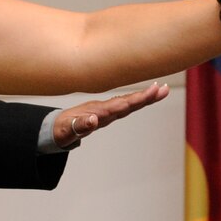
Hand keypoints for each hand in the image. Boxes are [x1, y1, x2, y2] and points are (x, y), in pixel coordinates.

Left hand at [53, 82, 168, 147]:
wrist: (56, 126)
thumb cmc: (62, 129)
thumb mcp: (67, 131)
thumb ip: (79, 126)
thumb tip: (93, 120)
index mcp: (98, 112)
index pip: (121, 105)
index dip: (137, 99)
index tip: (152, 92)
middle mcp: (104, 108)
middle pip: (129, 101)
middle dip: (147, 96)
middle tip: (164, 89)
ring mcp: (106, 109)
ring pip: (128, 102)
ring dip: (145, 97)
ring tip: (161, 90)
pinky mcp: (106, 112)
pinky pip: (124, 105)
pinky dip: (136, 100)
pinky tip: (147, 96)